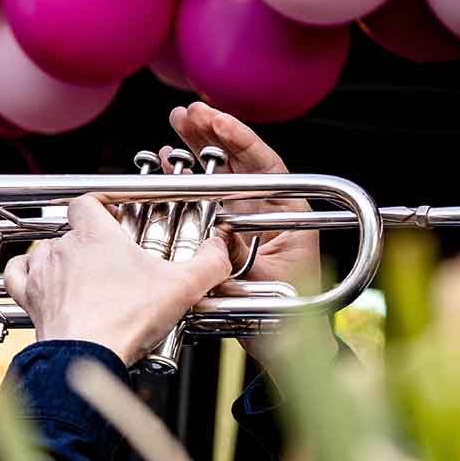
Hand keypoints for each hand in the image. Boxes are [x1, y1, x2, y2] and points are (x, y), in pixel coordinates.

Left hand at [4, 195, 231, 366]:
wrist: (86, 356)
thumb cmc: (127, 320)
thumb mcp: (182, 288)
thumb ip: (209, 263)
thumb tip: (222, 248)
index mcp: (95, 233)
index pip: (88, 200)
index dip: (102, 206)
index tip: (117, 219)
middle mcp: (64, 246)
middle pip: (72, 229)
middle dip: (91, 242)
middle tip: (113, 262)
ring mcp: (42, 271)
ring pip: (46, 250)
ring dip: (62, 259)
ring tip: (84, 276)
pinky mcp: (29, 297)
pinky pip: (16, 274)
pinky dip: (26, 274)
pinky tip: (39, 279)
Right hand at [168, 102, 332, 366]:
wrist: (282, 345)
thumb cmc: (286, 317)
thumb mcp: (262, 285)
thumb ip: (241, 258)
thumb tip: (217, 233)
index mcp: (291, 215)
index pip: (268, 165)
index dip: (241, 140)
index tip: (216, 122)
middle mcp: (269, 210)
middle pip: (241, 163)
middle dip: (212, 135)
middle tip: (186, 114)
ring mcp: (247, 220)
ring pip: (221, 176)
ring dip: (197, 151)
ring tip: (174, 128)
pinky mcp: (228, 233)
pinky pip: (207, 199)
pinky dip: (188, 181)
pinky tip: (168, 164)